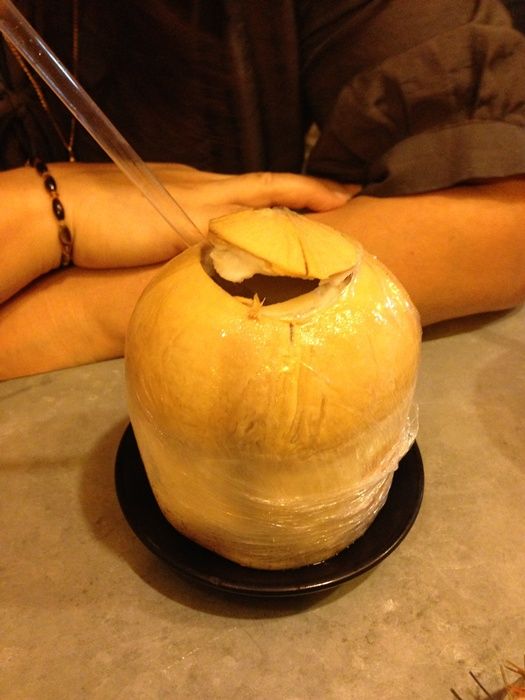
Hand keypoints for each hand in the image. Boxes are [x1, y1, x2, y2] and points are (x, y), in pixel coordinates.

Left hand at [57, 162, 358, 267]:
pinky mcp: (161, 203)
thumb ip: (223, 235)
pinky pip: (210, 211)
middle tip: (327, 213)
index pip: (275, 186)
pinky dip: (232, 220)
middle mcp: (203, 186)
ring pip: (235, 202)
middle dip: (297, 199)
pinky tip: (230, 236)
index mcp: (214, 190)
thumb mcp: (182, 229)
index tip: (348, 195)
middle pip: (260, 190)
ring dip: (266, 212)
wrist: (64, 210)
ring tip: (288, 231)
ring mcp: (181, 192)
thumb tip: (266, 248)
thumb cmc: (124, 219)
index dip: (313, 191)